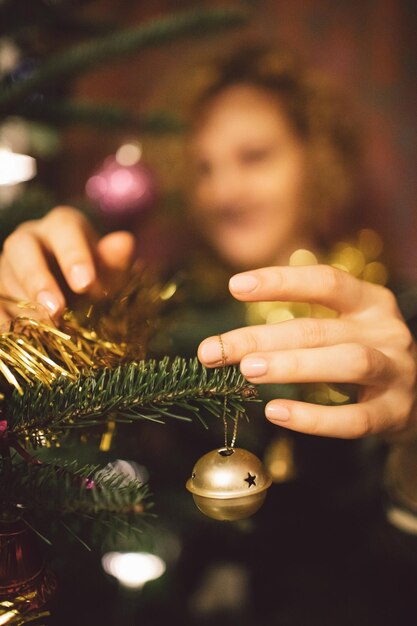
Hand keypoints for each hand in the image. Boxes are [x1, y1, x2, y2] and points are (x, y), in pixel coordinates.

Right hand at [0, 206, 134, 321]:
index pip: (64, 229)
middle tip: (56, 308)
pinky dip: (2, 314)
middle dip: (38, 278)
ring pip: (4, 273)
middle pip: (23, 247)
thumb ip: (115, 260)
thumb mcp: (111, 269)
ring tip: (41, 326)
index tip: (86, 283)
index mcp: (62, 225)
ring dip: (22, 300)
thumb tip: (124, 243)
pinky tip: (11, 331)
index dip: (74, 254)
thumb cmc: (97, 275)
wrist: (75, 291)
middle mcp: (30, 237)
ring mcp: (9, 261)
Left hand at [198, 265, 416, 438]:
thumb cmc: (361, 355)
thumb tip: (228, 344)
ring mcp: (397, 371)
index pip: (325, 281)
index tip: (234, 286)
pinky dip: (314, 418)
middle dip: (261, 337)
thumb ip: (298, 328)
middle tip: (215, 350)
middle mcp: (386, 330)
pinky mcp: (396, 412)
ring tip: (247, 370)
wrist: (416, 397)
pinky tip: (276, 412)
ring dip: (293, 366)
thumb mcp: (340, 329)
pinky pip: (355, 419)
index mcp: (369, 301)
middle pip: (320, 329)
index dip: (280, 281)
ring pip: (346, 363)